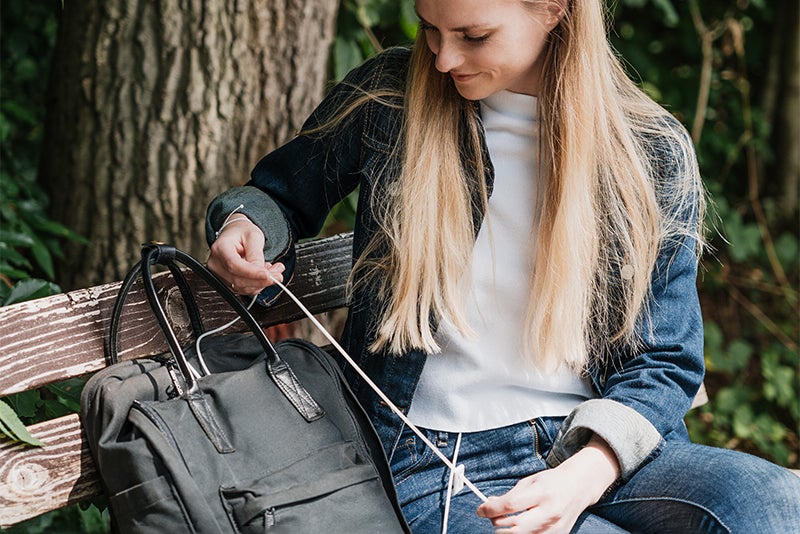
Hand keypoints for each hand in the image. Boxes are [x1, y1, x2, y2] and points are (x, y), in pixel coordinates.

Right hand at [207, 217, 284, 294]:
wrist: (236, 234)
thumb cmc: (242, 233)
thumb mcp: (254, 237)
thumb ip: (256, 254)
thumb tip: (262, 273)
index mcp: (220, 248)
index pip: (234, 265)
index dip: (251, 273)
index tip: (267, 275)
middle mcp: (216, 263)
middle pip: (238, 279)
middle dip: (261, 280)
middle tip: (278, 275)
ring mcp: (220, 275)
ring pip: (242, 287)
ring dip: (262, 283)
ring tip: (274, 272)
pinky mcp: (227, 282)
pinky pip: (244, 289)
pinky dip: (258, 284)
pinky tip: (266, 275)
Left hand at [476, 436, 619, 532]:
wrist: (578, 487)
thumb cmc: (552, 482)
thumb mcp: (530, 481)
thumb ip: (510, 495)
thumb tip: (489, 505)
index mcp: (542, 493)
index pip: (510, 505)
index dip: (491, 509)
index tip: (481, 510)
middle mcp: (550, 512)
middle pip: (514, 527)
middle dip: (497, 523)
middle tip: (492, 516)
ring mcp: (555, 527)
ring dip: (507, 531)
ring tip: (506, 520)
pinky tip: (520, 525)